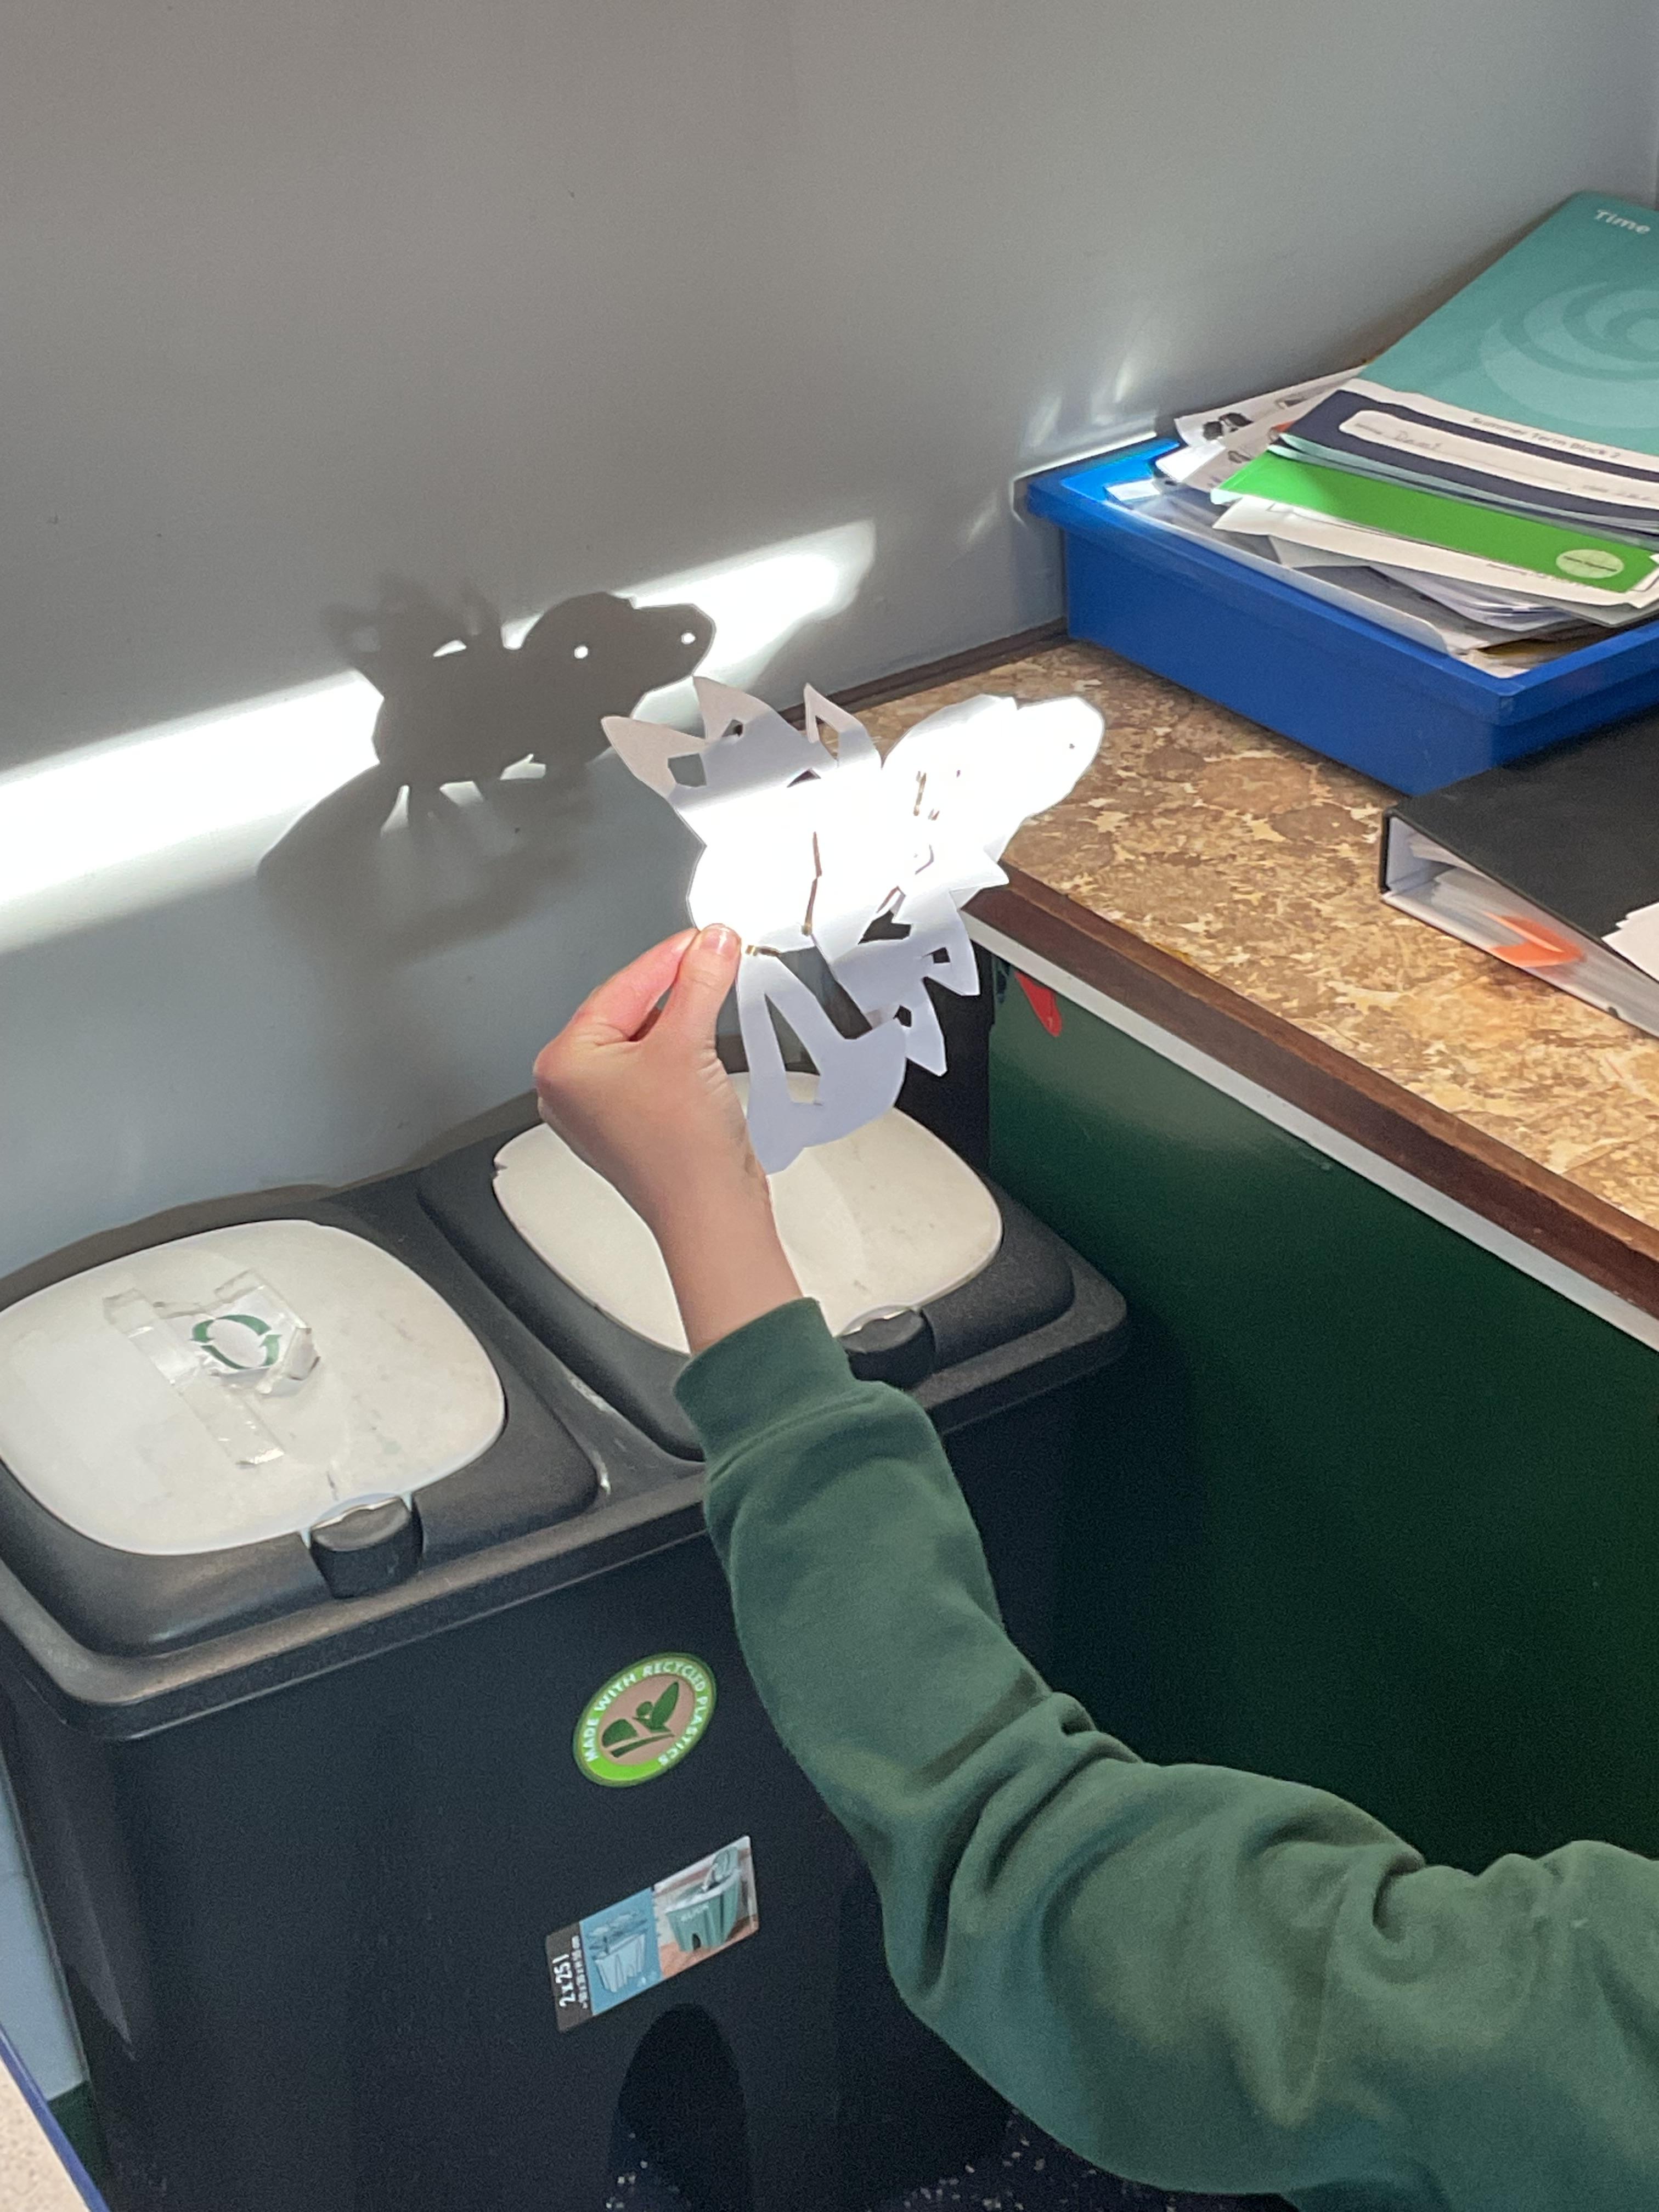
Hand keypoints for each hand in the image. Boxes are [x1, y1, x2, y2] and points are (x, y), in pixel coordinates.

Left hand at [534, 927, 803, 1351]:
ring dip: (682, 1017)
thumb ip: (701, 981)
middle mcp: (572, 1087)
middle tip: (715, 956)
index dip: (667, 957)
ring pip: (643, 1039)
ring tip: (716, 993)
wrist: (711, 1213)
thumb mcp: (688, 1044)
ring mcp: (601, 1109)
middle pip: (629, 1010)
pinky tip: (706, 1040)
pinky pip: (654, 1067)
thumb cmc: (680, 1154)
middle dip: (676, 986)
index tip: (702, 936)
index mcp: (563, 1064)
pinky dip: (681, 1049)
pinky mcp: (634, 1123)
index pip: (618, 988)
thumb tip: (711, 943)